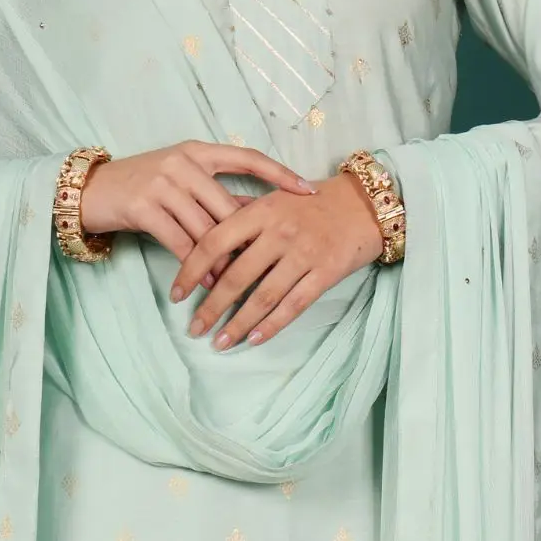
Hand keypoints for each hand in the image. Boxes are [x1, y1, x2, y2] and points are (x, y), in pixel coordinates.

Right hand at [78, 140, 317, 282]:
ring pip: (207, 228)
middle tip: (273, 261)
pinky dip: (198, 266)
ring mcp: (163, 184)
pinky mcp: (144, 207)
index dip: (280, 174)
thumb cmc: (142, 185)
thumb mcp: (179, 178)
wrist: (92, 190)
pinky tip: (210, 282)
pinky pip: (181, 242)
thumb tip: (257, 216)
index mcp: (198, 151)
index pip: (248, 158)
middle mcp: (183, 163)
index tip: (309, 191)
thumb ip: (212, 192)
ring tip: (240, 283)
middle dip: (250, 238)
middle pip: (228, 205)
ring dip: (225, 260)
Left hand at [169, 171, 384, 348]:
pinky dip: (271, 325)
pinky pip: (293, 305)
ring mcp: (303, 254)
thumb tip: (202, 233)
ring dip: (238, 323)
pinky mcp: (325, 273)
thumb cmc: (313, 203)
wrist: (363, 205)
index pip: (215, 242)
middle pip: (235, 275)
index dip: (191, 269)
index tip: (177, 293)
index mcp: (261, 211)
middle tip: (193, 328)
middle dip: (211, 307)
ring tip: (219, 342)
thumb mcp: (275, 198)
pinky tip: (254, 339)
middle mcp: (279, 232)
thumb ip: (243, 215)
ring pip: (263, 296)